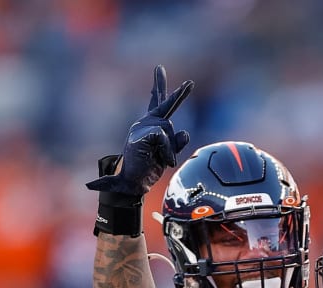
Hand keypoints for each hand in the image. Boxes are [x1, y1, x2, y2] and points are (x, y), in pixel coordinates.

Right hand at [87, 65, 192, 197]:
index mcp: (149, 125)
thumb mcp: (167, 154)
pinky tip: (161, 160)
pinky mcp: (141, 135)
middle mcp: (145, 123)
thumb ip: (177, 142)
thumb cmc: (148, 168)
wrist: (132, 183)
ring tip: (162, 161)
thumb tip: (185, 131)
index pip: (157, 103)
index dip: (159, 87)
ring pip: (169, 130)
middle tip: (191, 83)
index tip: (159, 68)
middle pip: (165, 104)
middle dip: (179, 93)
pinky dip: (167, 151)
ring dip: (171, 149)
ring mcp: (142, 128)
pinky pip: (163, 137)